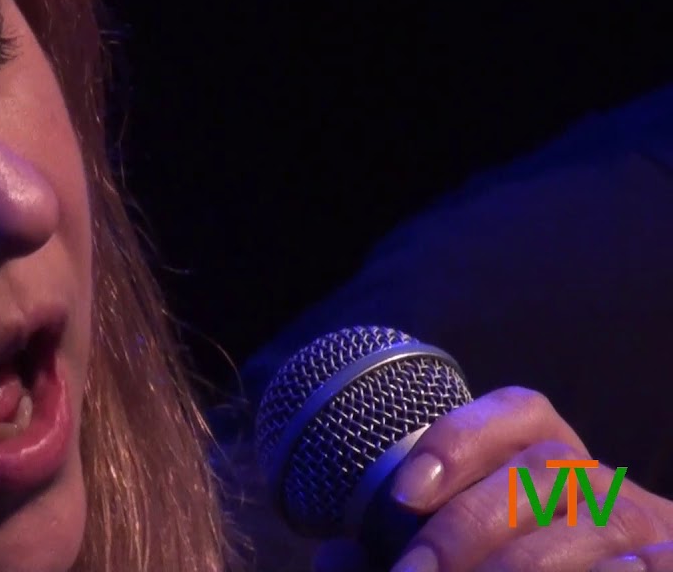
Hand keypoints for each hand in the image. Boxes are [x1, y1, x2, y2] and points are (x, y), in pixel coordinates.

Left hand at [311, 386, 672, 571]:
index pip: (520, 414)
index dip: (460, 439)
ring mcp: (648, 529)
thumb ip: (392, 556)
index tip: (404, 494)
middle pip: (541, 471)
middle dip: (467, 525)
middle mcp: (605, 485)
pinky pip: (639, 565)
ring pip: (589, 525)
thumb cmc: (509, 571)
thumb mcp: (453, 560)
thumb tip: (331, 557)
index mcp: (550, 464)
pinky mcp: (669, 563)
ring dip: (519, 564)